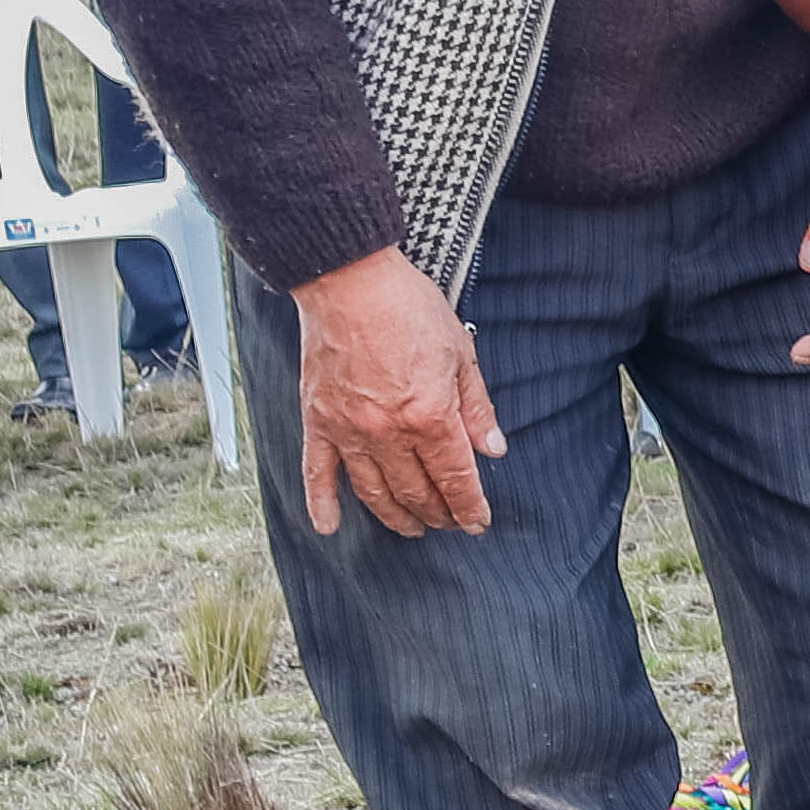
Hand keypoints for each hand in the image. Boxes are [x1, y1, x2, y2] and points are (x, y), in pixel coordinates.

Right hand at [291, 248, 504, 538]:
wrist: (349, 281)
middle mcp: (388, 433)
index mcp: (429, 416)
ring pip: (374, 492)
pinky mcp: (317, 420)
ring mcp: (348, 431)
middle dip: (439, 514)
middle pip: (417, 491)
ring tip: (413, 528)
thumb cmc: (407, 308)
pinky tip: (329, 526)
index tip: (478, 523)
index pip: (455, 479)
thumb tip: (493, 450)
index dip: (470, 507)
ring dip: (396, 517)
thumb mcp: (460, 353)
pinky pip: (317, 473)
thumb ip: (476, 408)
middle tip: (450, 523)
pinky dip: (322, 503)